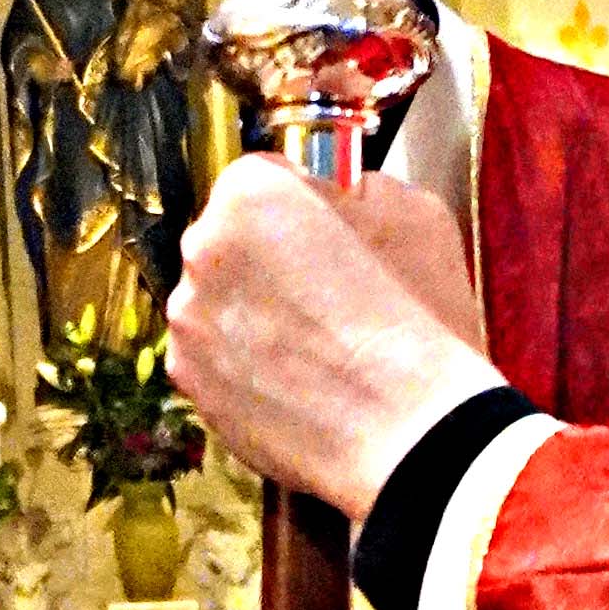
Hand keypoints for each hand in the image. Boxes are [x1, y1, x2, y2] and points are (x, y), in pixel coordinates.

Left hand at [166, 156, 499, 517]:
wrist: (409, 432)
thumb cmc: (421, 315)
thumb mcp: (417, 212)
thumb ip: (359, 188)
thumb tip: (337, 196)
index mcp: (249, 193)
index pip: (262, 177)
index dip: (303, 205)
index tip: (331, 236)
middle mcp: (201, 249)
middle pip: (230, 238)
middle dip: (269, 258)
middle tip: (327, 296)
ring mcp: (187, 320)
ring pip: (219, 299)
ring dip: (253, 313)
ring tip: (316, 348)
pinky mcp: (188, 382)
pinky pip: (213, 355)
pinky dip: (243, 365)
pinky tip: (296, 382)